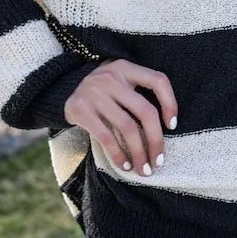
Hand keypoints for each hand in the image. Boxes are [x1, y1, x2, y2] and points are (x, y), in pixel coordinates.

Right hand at [63, 57, 177, 176]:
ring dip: (139, 153)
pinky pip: (106, 137)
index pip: (158, 80)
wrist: (64, 89)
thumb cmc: (103, 90)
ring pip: (128, 128)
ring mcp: (96, 93)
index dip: (170, 103)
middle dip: (156, 140)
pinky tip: (124, 164)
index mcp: (126, 68)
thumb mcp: (120, 81)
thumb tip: (162, 130)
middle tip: (159, 161)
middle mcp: (112, 78)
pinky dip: (118, 154)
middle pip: (145, 111)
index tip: (173, 126)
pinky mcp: (81, 110)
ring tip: (144, 169)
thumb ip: (137, 94)